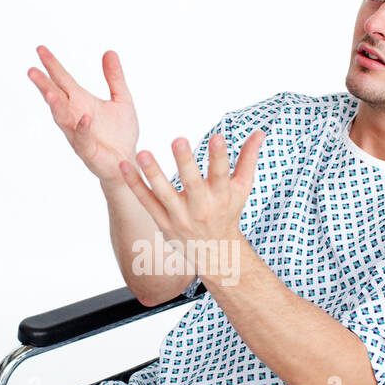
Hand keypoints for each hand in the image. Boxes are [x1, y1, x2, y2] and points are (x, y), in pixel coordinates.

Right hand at [28, 46, 139, 187]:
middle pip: (56, 98)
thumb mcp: (121, 99)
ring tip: (49, 92)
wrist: (128, 162)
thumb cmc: (121, 134)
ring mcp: (78, 134)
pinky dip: (83, 128)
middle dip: (44, 85)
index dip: (52, 66)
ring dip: (56, 106)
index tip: (40, 49)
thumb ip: (114, 78)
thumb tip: (109, 51)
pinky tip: (84, 117)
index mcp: (81, 102)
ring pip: (63, 119)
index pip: (63, 80)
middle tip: (32, 71)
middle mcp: (75, 117)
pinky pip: (83, 140)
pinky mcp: (89, 152)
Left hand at [118, 129, 265, 276]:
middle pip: (192, 183)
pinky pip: (146, 202)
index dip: (220, 156)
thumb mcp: (242, 188)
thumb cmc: (228, 212)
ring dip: (153, 173)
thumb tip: (260, 132)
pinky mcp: (162, 222)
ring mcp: (179, 217)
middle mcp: (201, 207)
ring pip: (164, 193)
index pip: (221, 174)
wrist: (215, 252)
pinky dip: (135, 185)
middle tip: (178, 140)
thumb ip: (248, 159)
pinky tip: (124, 166)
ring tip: (142, 153)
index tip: (218, 137)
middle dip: (185, 162)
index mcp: (221, 196)